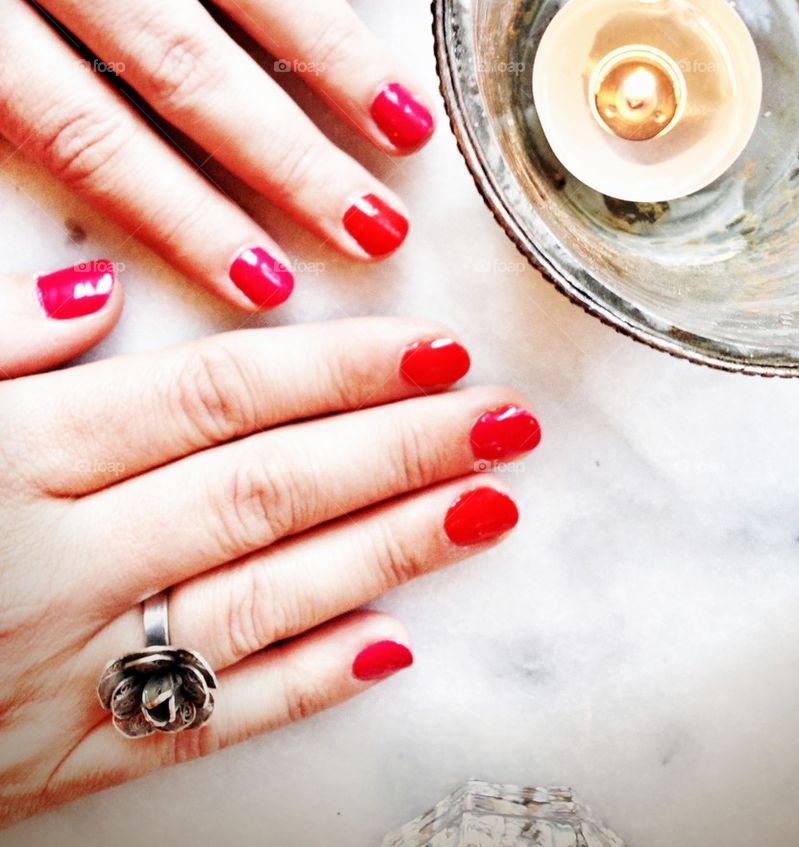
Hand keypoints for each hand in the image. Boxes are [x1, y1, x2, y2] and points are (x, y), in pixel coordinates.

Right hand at [0, 258, 539, 824]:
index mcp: (16, 457)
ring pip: (263, 598)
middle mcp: (59, 560)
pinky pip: (206, 720)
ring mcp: (67, 669)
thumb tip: (92, 286)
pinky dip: (305, 680)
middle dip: (399, 448)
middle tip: (502, 417)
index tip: (432, 345)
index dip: (340, 368)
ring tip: (487, 505)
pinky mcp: (62, 760)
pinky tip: (394, 638)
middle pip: (267, 488)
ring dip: (390, 548)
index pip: (218, 396)